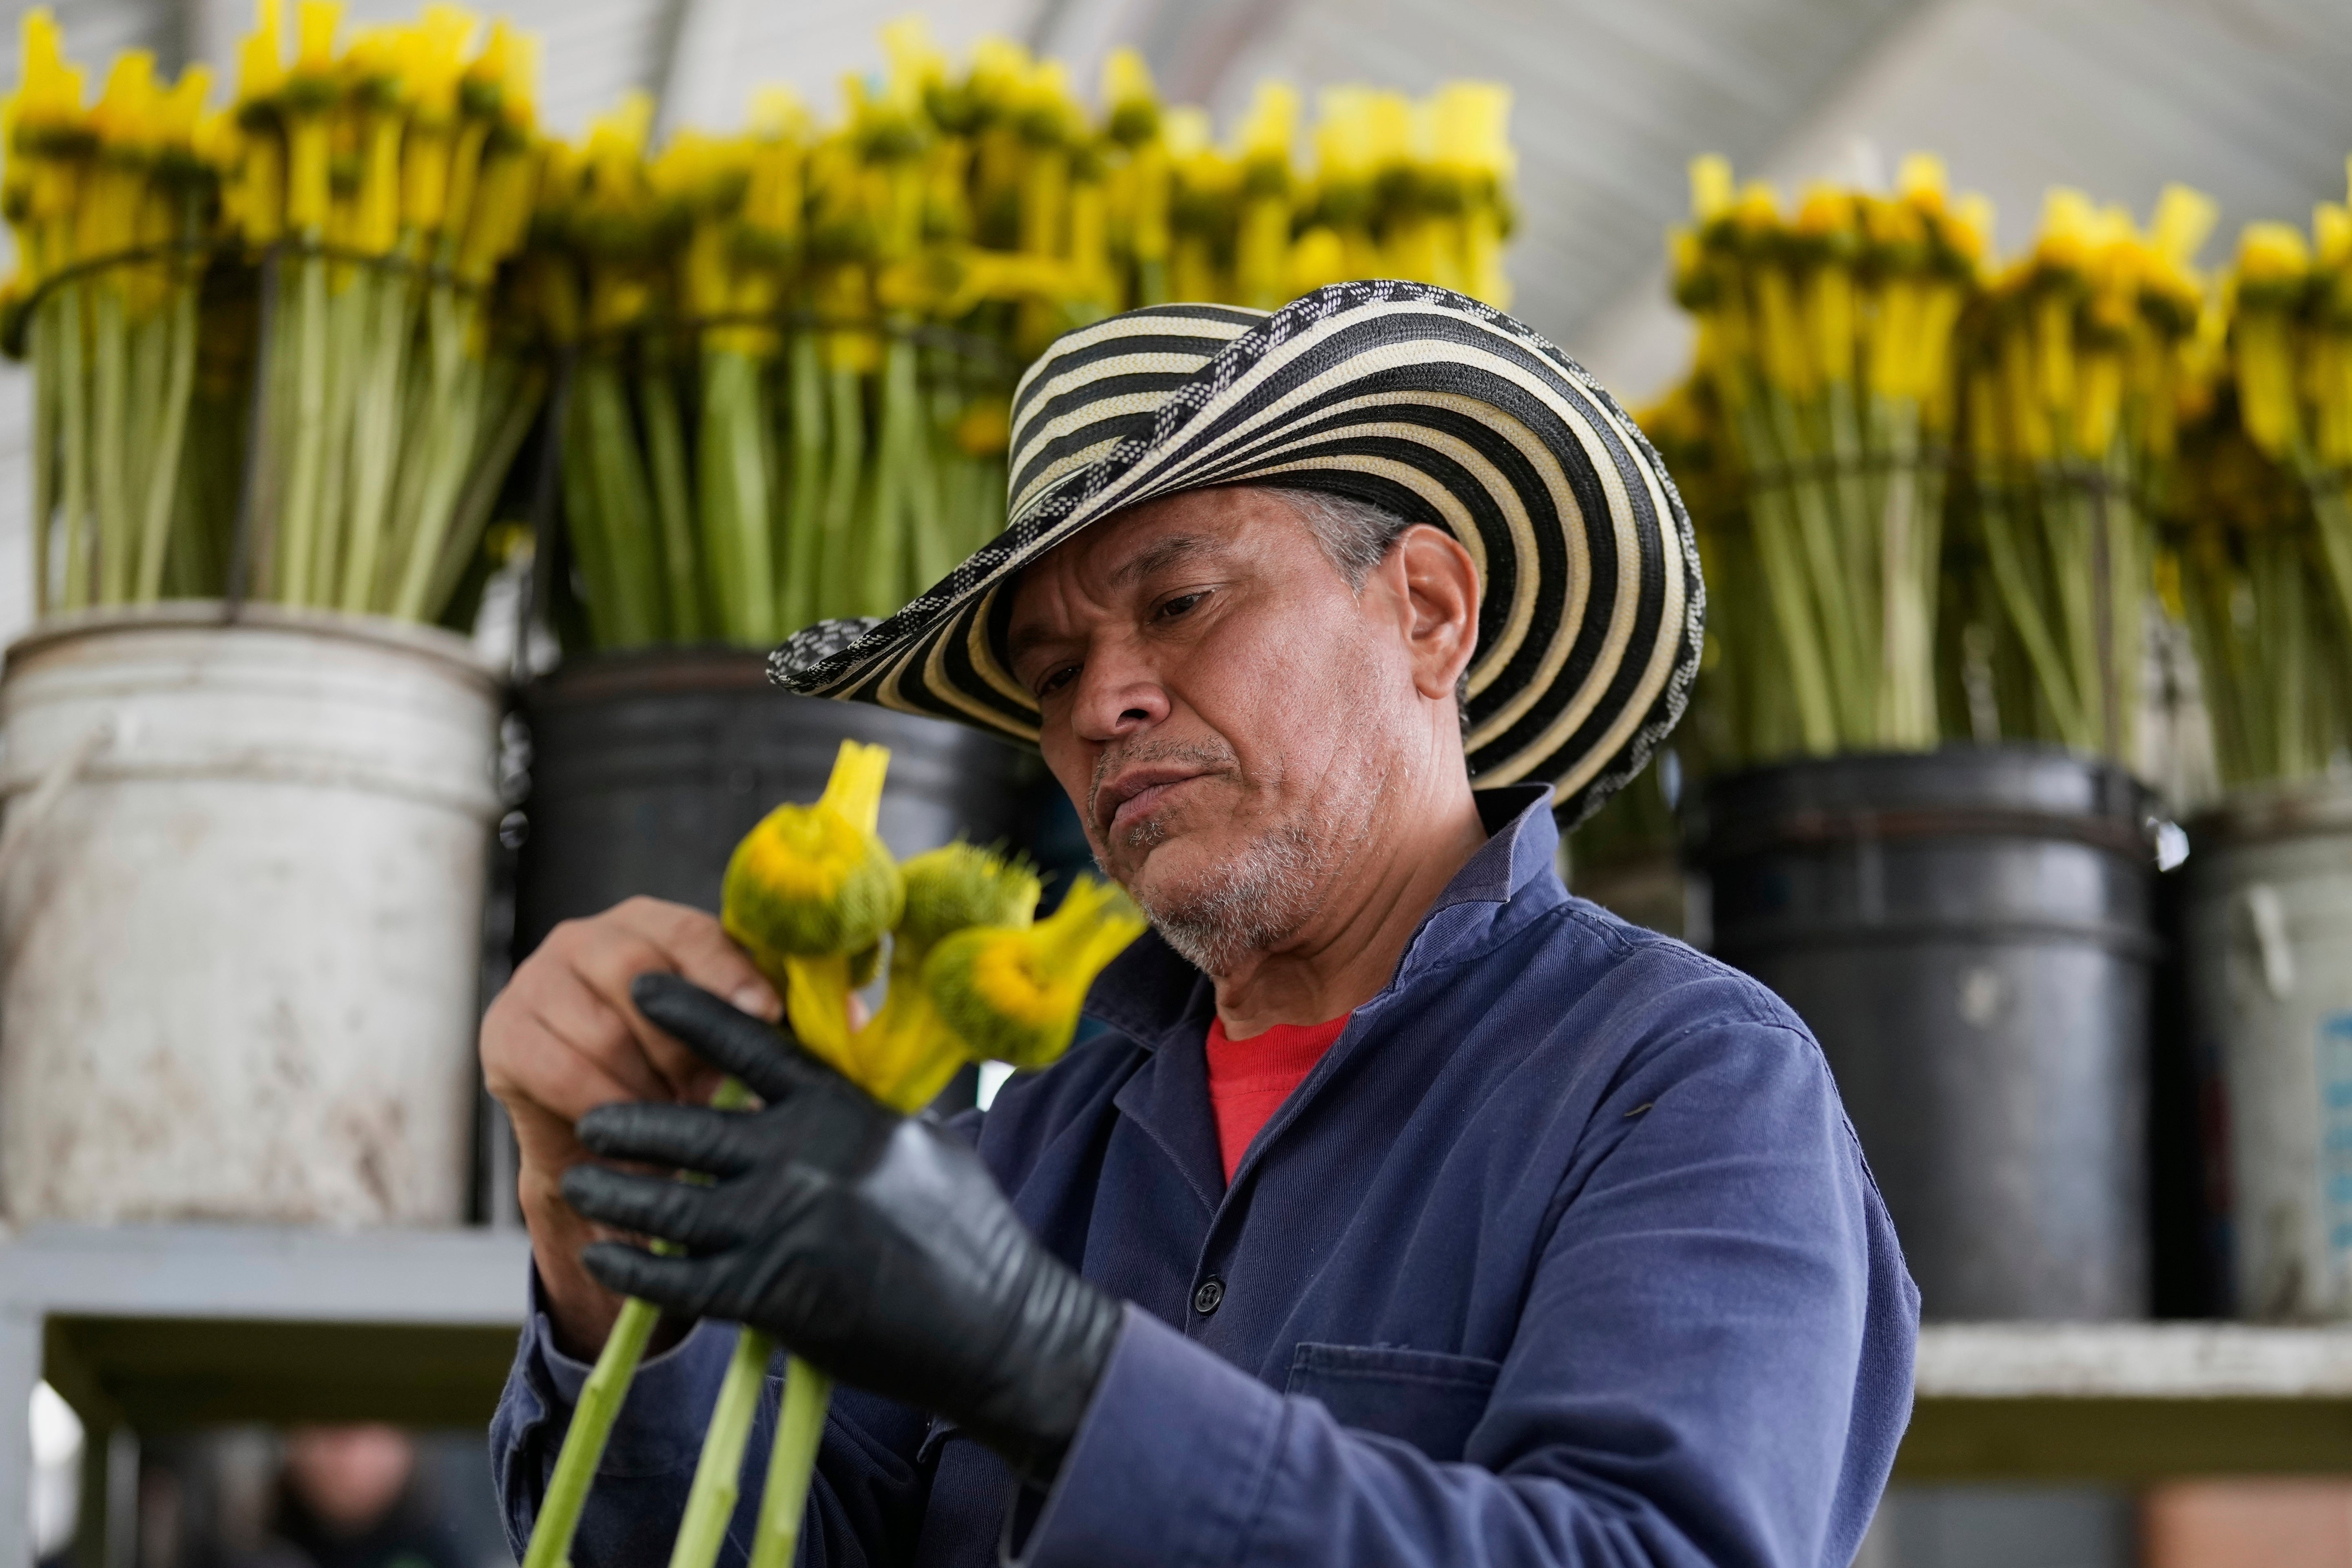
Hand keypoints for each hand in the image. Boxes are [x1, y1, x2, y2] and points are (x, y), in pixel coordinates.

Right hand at [481, 899, 779, 1352]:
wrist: (612, 1134)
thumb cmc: (686, 1072)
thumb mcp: (736, 1041)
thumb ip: (786, 1019)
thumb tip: (858, 1015)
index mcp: (653, 922)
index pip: (694, 932)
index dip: (729, 972)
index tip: (764, 1012)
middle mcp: (589, 936)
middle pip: (639, 974)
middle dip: (681, 1042)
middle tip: (705, 1088)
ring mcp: (538, 979)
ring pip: (600, 1028)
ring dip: (643, 1082)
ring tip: (670, 1113)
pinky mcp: (504, 1031)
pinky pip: (558, 1068)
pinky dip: (601, 1104)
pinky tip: (625, 1126)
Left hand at [561, 975, 1124, 1481]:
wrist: (998, 1322)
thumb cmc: (969, 1231)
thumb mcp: (920, 1145)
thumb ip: (862, 1115)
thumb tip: (823, 1089)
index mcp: (844, 1111)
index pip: (753, 1046)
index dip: (693, 1012)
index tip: (642, 987)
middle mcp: (807, 1158)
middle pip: (691, 1130)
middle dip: (629, 1123)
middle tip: (590, 1117)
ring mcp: (787, 1226)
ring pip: (671, 1205)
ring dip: (616, 1194)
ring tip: (578, 1181)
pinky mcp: (775, 1295)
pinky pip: (681, 1279)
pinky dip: (634, 1268)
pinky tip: (601, 1257)